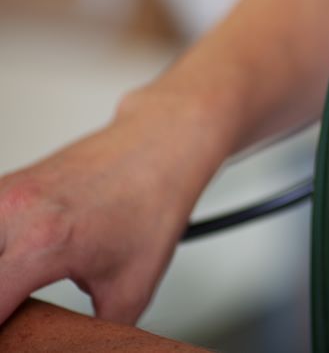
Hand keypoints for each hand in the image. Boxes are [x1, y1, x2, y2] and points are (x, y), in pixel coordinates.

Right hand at [0, 91, 231, 325]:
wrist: (160, 147)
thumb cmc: (151, 204)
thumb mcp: (133, 285)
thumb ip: (99, 331)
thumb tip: (77, 348)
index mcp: (42, 243)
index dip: (2, 334)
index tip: (14, 339)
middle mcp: (12, 213)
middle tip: (17, 315)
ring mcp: (2, 194)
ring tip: (15, 289)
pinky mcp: (2, 185)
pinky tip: (13, 266)